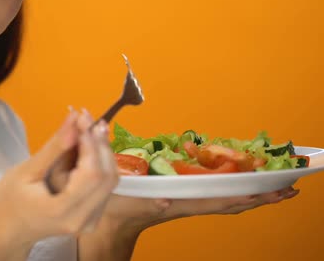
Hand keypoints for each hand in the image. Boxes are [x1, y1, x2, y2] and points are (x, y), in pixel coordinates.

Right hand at [0, 110, 118, 260]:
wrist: (7, 230)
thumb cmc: (9, 201)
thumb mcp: (27, 171)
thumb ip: (55, 147)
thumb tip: (75, 119)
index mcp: (63, 210)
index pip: (92, 173)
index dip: (91, 142)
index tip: (82, 117)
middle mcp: (82, 219)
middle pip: (107, 176)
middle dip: (100, 144)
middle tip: (85, 119)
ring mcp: (90, 221)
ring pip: (110, 180)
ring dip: (102, 151)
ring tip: (85, 129)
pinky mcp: (93, 217)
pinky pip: (104, 186)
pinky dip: (99, 163)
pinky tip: (85, 147)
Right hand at [102, 186, 299, 232]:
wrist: (116, 220)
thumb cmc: (123, 208)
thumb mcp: (133, 204)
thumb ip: (148, 203)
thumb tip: (163, 201)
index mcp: (182, 204)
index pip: (220, 202)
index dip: (244, 197)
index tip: (266, 192)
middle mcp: (192, 204)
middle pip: (234, 203)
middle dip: (262, 198)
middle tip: (289, 189)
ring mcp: (191, 202)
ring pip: (229, 200)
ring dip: (254, 195)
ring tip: (275, 188)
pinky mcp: (186, 198)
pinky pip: (218, 195)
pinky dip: (235, 190)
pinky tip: (241, 184)